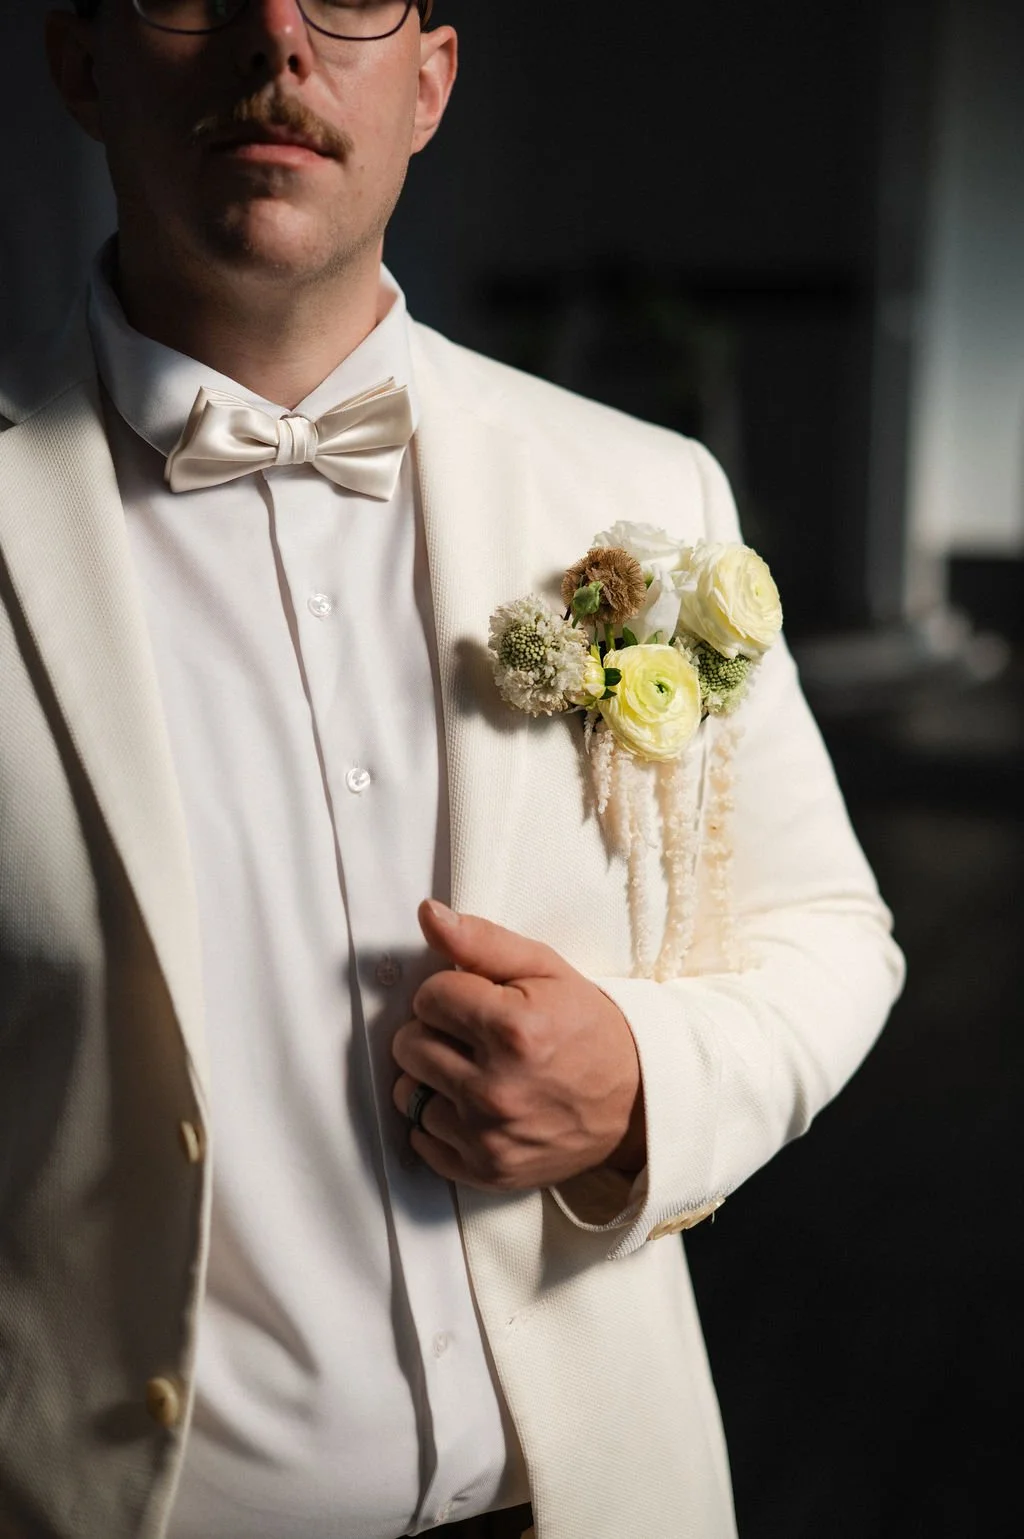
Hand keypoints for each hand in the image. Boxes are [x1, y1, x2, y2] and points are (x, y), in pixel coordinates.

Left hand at [391, 900, 646, 1191]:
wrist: (634, 1101)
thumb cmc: (585, 1026)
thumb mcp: (545, 969)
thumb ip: (481, 941)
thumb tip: (427, 913)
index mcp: (512, 1029)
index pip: (429, 997)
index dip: (449, 992)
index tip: (476, 1001)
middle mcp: (495, 1087)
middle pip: (409, 1045)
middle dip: (435, 1032)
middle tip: (472, 1035)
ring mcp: (489, 1135)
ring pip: (409, 1093)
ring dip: (432, 1078)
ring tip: (471, 1070)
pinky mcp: (485, 1170)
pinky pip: (421, 1141)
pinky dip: (437, 1122)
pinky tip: (471, 1107)